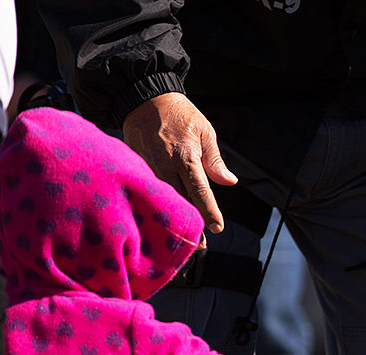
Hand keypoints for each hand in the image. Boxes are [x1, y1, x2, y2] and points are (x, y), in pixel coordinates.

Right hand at [122, 92, 238, 234]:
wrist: (143, 98)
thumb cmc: (180, 114)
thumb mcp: (205, 132)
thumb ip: (215, 160)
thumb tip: (229, 181)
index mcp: (186, 157)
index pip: (200, 191)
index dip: (209, 211)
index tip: (217, 228)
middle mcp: (165, 165)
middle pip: (180, 201)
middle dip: (190, 224)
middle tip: (200, 246)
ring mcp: (148, 167)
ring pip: (163, 199)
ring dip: (172, 219)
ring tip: (182, 239)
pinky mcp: (136, 167)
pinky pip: (149, 190)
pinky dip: (156, 205)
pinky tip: (161, 219)